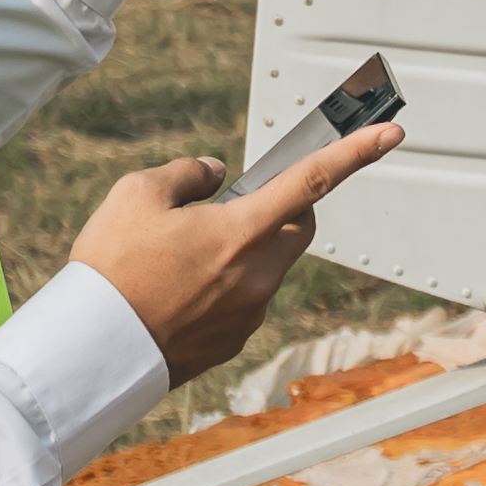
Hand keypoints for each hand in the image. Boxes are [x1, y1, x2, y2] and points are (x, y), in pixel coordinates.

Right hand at [69, 123, 400, 382]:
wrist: (94, 351)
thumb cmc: (112, 267)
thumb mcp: (137, 193)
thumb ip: (187, 174)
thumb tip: (215, 176)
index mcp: (242, 231)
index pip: (312, 181)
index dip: (355, 153)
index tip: (391, 135)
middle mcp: (258, 275)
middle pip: (298, 226)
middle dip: (282, 207)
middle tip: (229, 206)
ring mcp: (249, 314)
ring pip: (269, 265)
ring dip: (245, 248)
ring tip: (181, 257)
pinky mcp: (233, 342)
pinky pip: (244, 300)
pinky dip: (225, 286)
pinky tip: (177, 290)